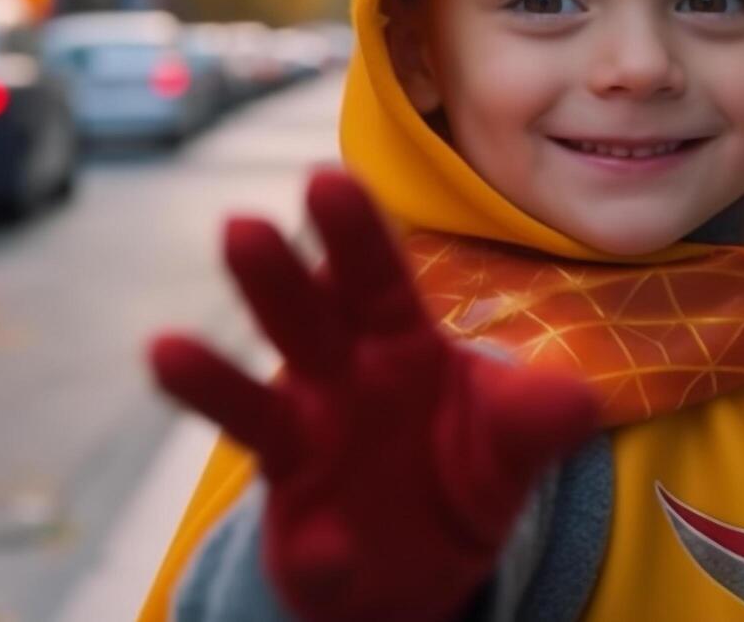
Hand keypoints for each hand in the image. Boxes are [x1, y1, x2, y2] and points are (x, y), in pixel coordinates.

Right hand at [149, 170, 597, 621]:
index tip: (327, 176)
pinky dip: (319, 552)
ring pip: (253, 412)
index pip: (375, 279)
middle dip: (274, 278)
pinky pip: (309, 544)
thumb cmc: (463, 466)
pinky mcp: (303, 537)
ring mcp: (306, 454)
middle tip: (240, 225)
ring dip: (212, 380)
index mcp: (396, 340)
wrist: (431, 567)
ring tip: (163, 350)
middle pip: (302, 323)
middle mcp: (336, 382)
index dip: (352, 233)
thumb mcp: (513, 440)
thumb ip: (534, 419)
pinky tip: (327, 550)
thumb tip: (579, 400)